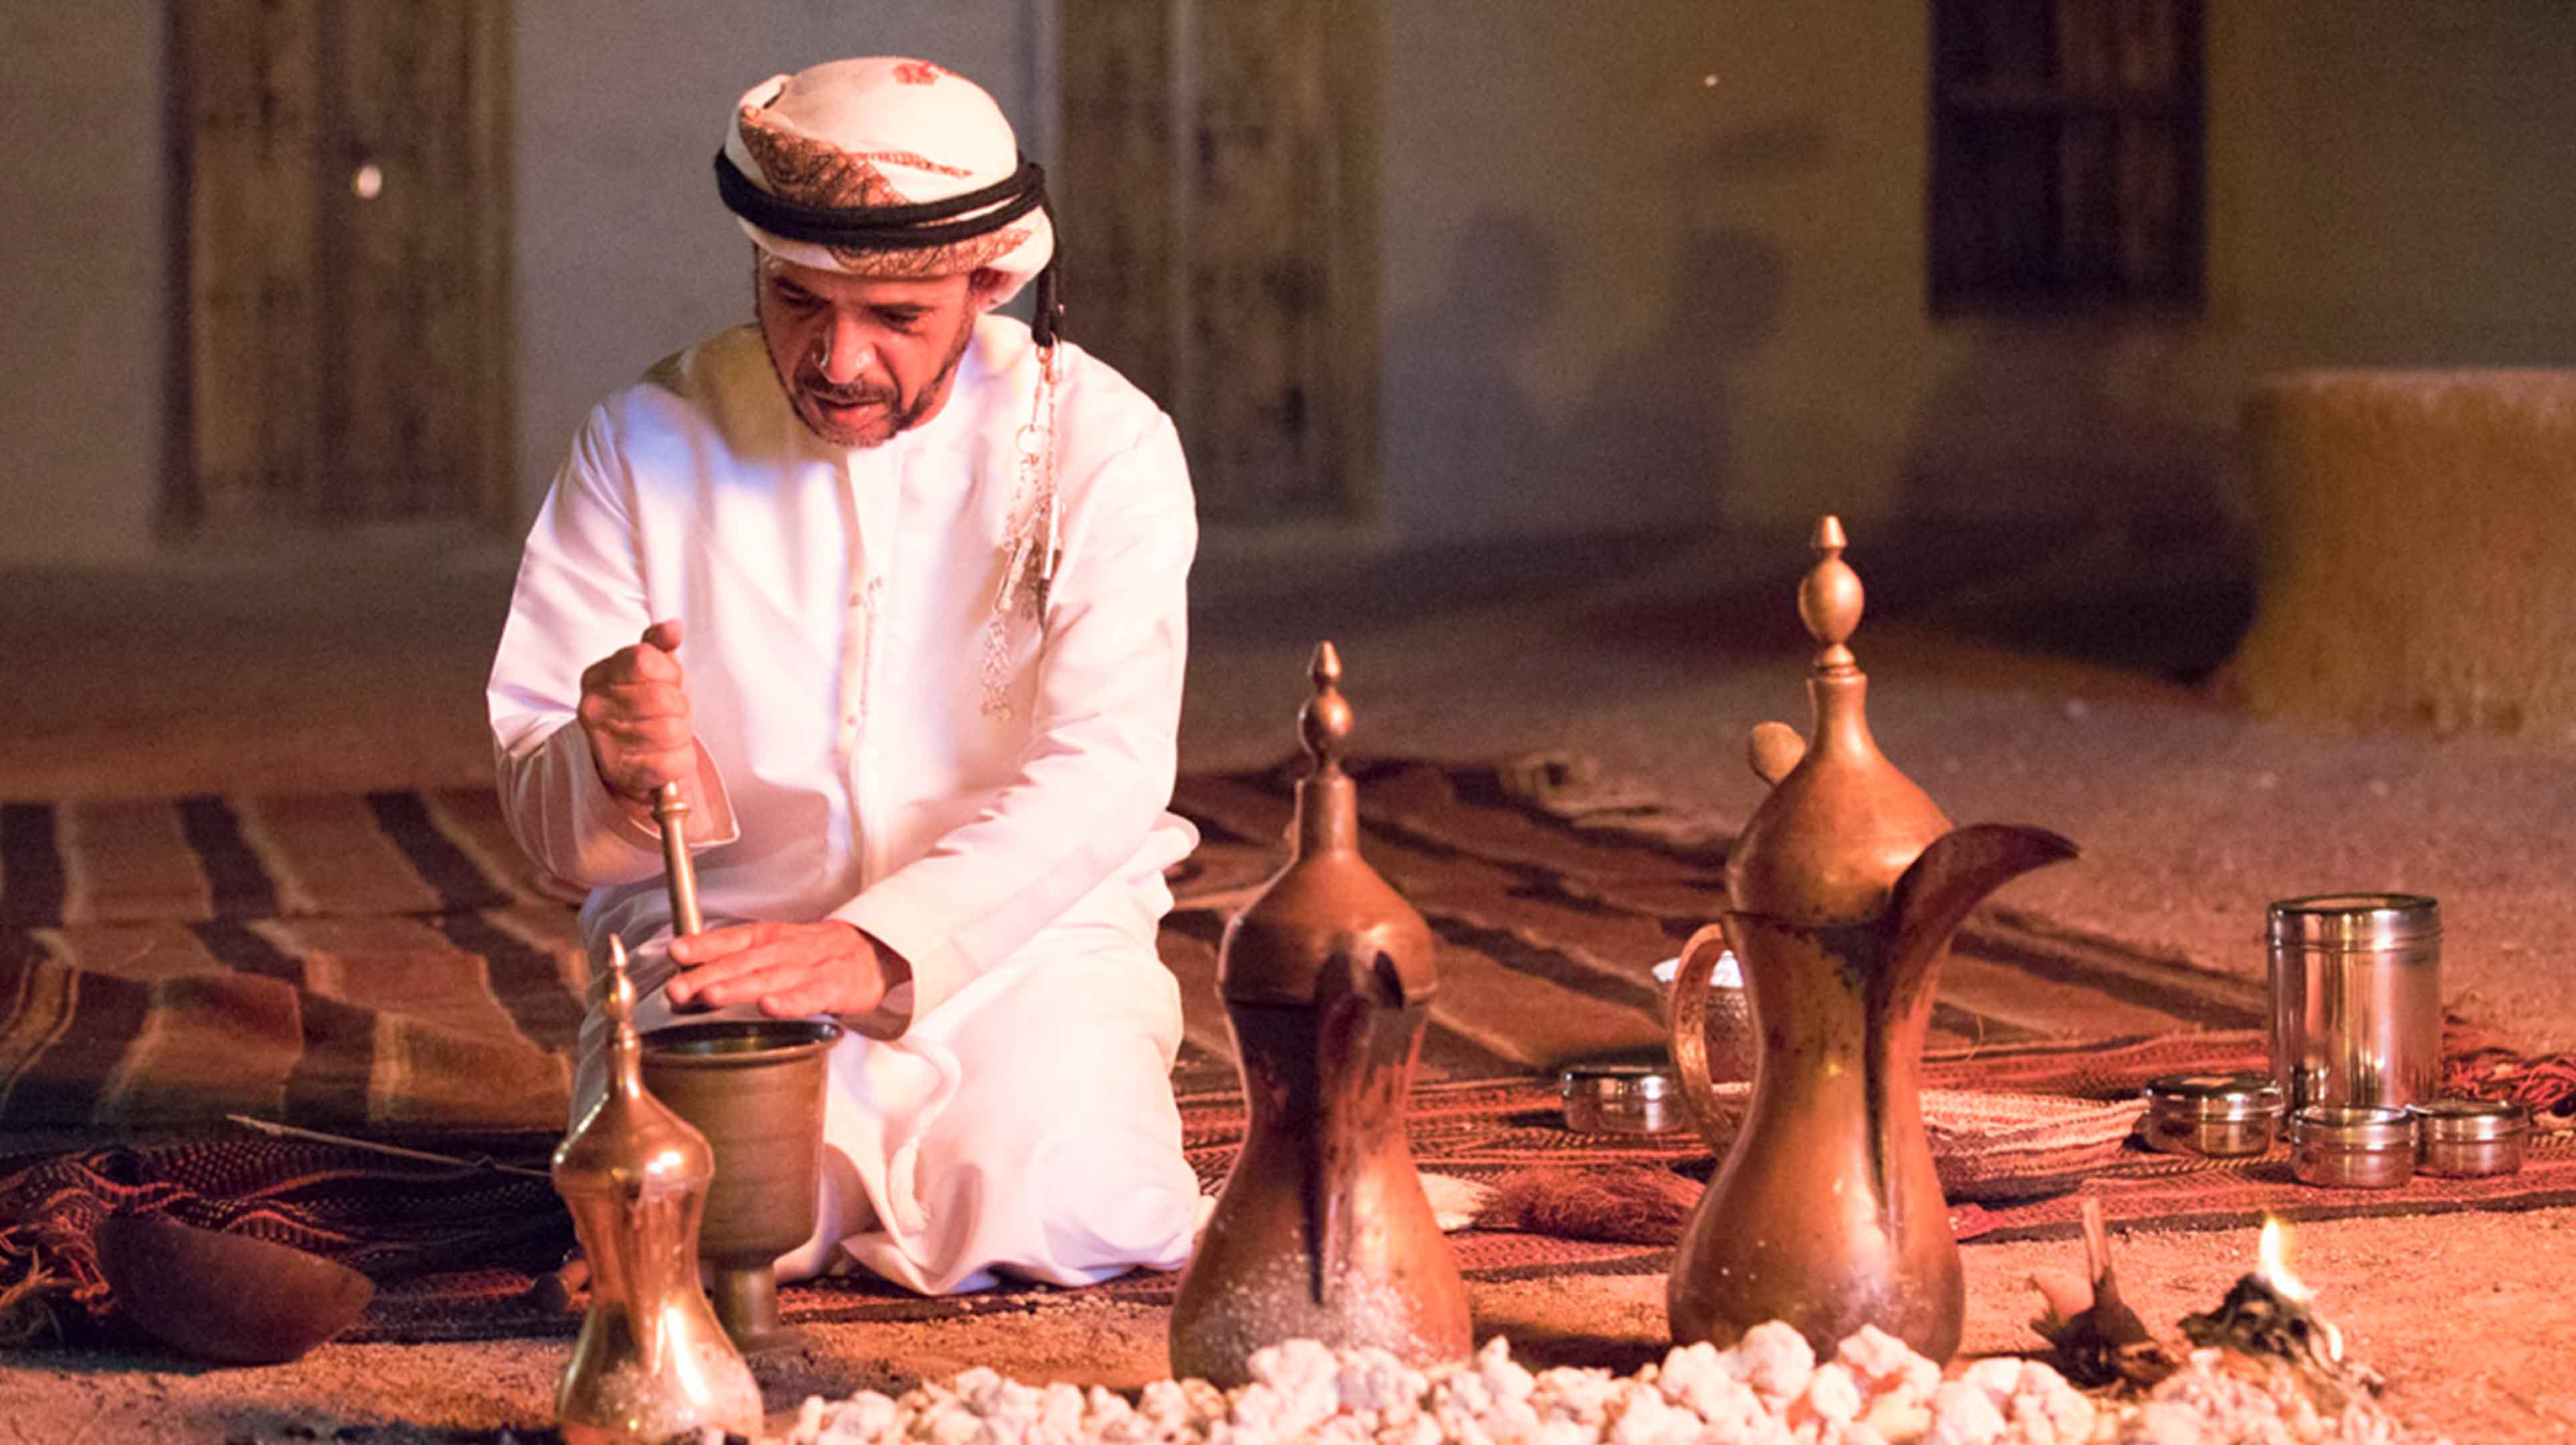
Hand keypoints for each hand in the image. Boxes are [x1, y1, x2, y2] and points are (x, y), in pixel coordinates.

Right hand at [578, 620, 693, 801]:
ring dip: (682, 734)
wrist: (626, 762)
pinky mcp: (623, 775)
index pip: (645, 661)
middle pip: (665, 697)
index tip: (667, 682)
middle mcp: (592, 709)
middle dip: (679, 706)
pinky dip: (681, 759)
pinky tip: (666, 756)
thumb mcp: (648, 671)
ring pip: (673, 729)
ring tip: (668, 735)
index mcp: (597, 677)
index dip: (669, 672)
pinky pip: (674, 761)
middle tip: (670, 714)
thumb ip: (658, 645)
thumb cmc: (641, 710)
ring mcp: (604, 743)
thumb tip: (673, 628)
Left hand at [664, 920, 893, 1018]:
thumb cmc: (818, 954)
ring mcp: (812, 968)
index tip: (676, 951)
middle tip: (678, 989)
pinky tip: (769, 1006)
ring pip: (771, 977)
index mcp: (771, 938)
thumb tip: (685, 967)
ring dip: (739, 987)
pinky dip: (790, 1002)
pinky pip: (811, 996)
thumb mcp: (777, 946)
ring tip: (710, 996)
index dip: (704, 944)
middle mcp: (788, 949)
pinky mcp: (836, 988)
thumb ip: (736, 957)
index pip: (734, 938)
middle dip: (708, 974)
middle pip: (744, 961)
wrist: (876, 953)